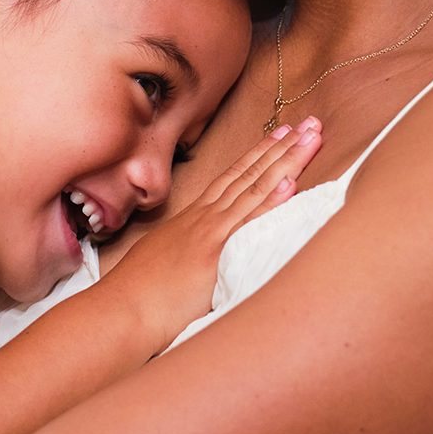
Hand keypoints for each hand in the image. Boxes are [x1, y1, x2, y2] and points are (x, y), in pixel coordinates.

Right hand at [101, 118, 321, 354]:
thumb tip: (205, 254)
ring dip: (286, 162)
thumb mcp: (168, 260)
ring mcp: (211, 233)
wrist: (121, 311)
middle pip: (250, 174)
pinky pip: (248, 223)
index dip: (259, 153)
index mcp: (195, 218)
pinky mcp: (215, 254)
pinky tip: (290, 183)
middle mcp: (206, 218)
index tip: (282, 132)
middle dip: (282, 147)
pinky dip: (271, 201)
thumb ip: (191, 250)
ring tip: (311, 138)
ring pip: (255, 189)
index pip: (234, 176)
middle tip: (311, 122)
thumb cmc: (140, 294)